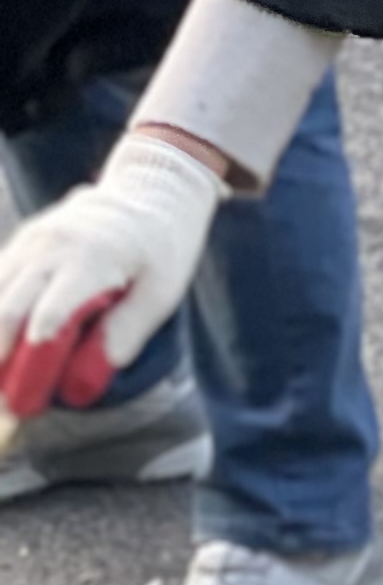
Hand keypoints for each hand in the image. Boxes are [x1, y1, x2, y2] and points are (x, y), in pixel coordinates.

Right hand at [0, 135, 223, 418]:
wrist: (153, 190)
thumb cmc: (163, 247)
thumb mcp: (162, 290)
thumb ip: (126, 332)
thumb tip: (89, 378)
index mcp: (91, 258)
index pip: (51, 311)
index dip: (34, 349)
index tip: (24, 385)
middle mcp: (53, 246)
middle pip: (9, 304)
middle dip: (0, 349)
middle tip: (2, 393)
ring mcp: (32, 240)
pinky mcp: (23, 240)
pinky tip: (1, 339)